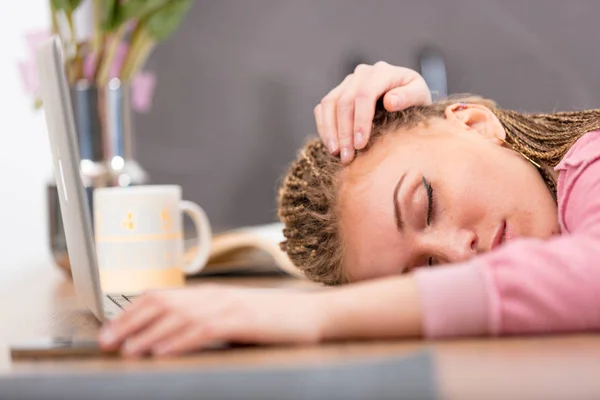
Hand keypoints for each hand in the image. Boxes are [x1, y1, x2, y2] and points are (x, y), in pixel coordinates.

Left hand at [98, 285, 323, 357]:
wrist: (312, 315)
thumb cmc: (273, 320)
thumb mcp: (234, 317)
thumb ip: (206, 323)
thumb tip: (172, 338)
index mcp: (209, 294)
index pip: (161, 296)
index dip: (131, 311)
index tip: (110, 329)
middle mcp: (213, 295)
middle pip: (162, 303)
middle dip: (129, 322)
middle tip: (105, 342)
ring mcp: (228, 306)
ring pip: (177, 317)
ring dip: (148, 334)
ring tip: (127, 350)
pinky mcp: (242, 320)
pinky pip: (203, 330)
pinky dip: (178, 341)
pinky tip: (162, 352)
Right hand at [315, 62, 431, 163]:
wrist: (407, 98)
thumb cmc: (416, 99)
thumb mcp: (421, 95)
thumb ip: (409, 96)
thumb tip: (390, 101)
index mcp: (382, 72)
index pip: (364, 95)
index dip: (360, 121)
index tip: (360, 144)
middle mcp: (361, 74)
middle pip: (344, 102)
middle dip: (344, 132)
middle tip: (348, 157)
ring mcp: (346, 83)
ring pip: (328, 104)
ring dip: (330, 131)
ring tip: (336, 154)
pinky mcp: (337, 94)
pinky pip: (322, 109)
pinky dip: (324, 128)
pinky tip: (331, 146)